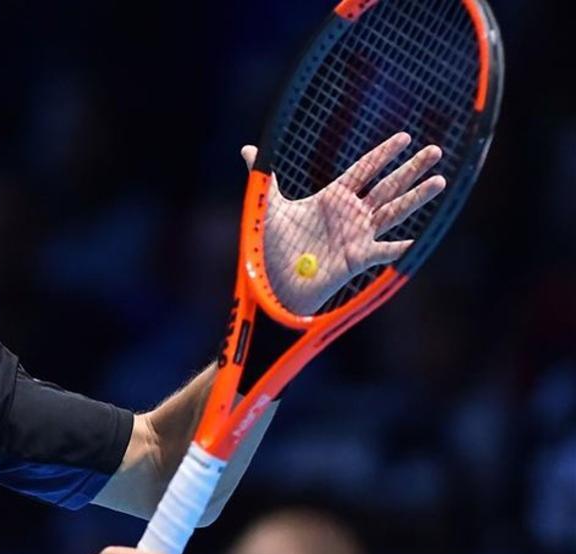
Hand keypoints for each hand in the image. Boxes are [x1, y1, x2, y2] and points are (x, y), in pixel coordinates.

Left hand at [241, 132, 445, 314]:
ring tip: (440, 180)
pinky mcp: (359, 258)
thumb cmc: (273, 245)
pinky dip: (402, 246)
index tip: (405, 137)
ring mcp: (359, 235)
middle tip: (435, 151)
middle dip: (411, 169)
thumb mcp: (269, 207)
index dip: (384, 154)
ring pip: (394, 211)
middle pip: (387, 186)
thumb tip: (248, 150)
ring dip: (417, 197)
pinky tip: (421, 240)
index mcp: (333, 197)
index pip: (364, 170)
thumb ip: (264, 177)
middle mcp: (351, 214)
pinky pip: (386, 250)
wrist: (273, 279)